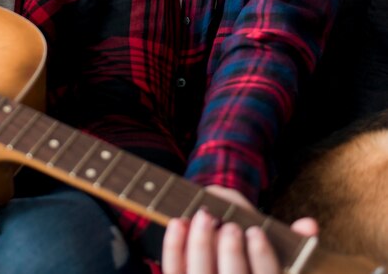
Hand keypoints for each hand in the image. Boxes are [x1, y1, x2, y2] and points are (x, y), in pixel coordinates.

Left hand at [161, 188, 318, 273]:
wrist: (216, 260)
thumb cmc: (247, 257)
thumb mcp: (270, 252)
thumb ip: (290, 241)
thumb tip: (310, 225)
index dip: (262, 258)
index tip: (256, 231)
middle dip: (230, 251)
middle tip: (230, 225)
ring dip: (200, 244)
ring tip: (206, 215)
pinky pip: (173, 268)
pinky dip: (173, 245)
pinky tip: (179, 221)